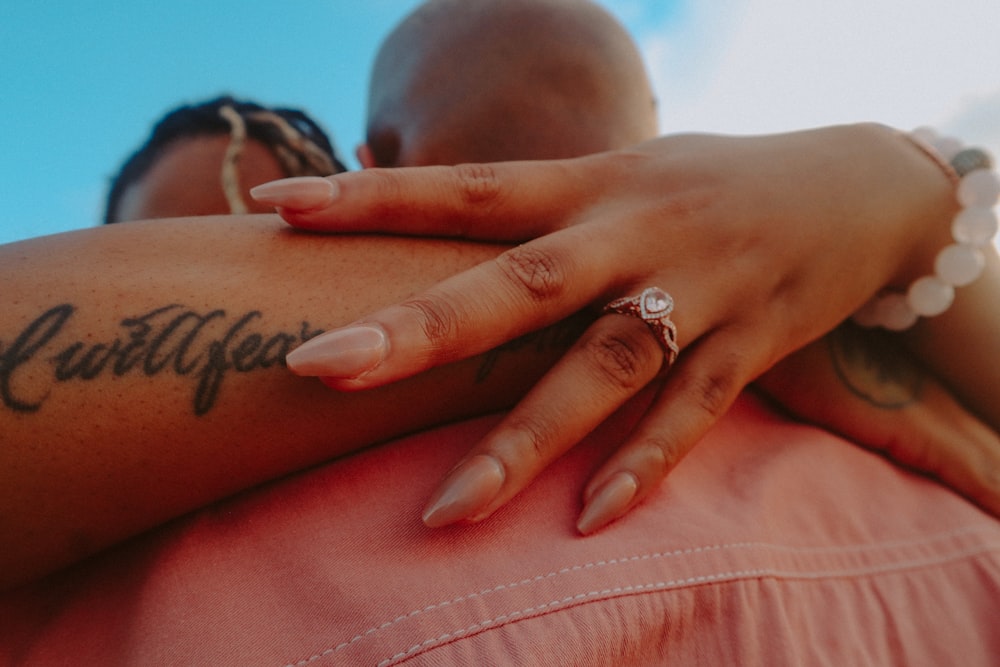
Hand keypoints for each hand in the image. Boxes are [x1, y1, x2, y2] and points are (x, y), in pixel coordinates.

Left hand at [252, 124, 964, 532]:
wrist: (864, 183)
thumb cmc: (710, 182)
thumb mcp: (623, 171)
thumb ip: (539, 209)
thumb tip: (431, 232)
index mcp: (592, 182)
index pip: (469, 187)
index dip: (374, 195)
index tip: (279, 204)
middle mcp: (636, 232)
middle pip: (519, 283)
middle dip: (420, 328)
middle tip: (318, 368)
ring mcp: (700, 290)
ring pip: (603, 369)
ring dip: (523, 441)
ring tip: (444, 512)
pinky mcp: (757, 342)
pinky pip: (696, 410)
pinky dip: (645, 464)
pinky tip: (590, 518)